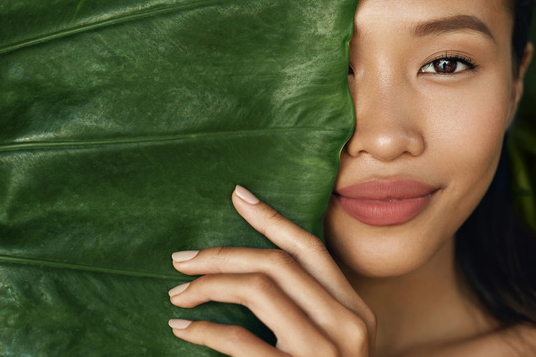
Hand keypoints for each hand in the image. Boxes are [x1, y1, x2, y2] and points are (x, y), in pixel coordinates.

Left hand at [167, 185, 375, 355]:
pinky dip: (203, 329)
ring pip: (258, 290)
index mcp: (356, 311)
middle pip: (277, 264)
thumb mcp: (334, 343)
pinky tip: (183, 327)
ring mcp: (324, 354)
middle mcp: (349, 326)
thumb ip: (310, 306)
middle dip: (222, 254)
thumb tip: (254, 264)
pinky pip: (239, 341)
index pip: (311, 249)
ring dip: (209, 285)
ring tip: (179, 292)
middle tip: (182, 259)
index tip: (238, 195)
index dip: (272, 218)